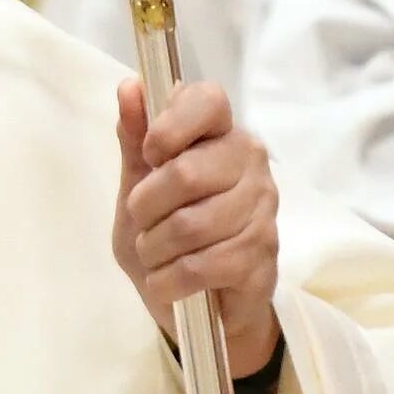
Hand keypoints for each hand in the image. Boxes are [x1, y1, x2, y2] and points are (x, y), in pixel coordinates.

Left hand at [113, 80, 281, 380]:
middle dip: (145, 206)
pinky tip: (167, 281)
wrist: (199, 306)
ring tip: (155, 256)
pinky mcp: (263, 255)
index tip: (150, 154)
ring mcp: (262, 208)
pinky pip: (202, 265)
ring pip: (190, 225)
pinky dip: (169, 279)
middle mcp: (250, 162)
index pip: (208, 99)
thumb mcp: (139, 186)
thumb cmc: (166, 234)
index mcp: (219, 133)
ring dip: (154, 249)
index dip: (170, 125)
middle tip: (143, 223)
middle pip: (185, 172)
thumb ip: (134, 139)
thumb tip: (130, 87)